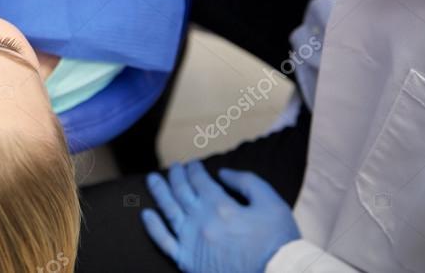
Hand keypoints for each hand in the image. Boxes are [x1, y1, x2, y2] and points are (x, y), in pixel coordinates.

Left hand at [142, 161, 299, 272]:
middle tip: (175, 167)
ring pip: (168, 210)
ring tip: (152, 179)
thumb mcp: (271, 203)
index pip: (199, 180)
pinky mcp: (187, 261)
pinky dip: (153, 227)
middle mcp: (200, 220)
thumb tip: (222, 173)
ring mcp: (191, 241)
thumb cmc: (278, 241)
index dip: (195, 169)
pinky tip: (146, 214)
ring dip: (159, 192)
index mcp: (220, 205)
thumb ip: (246, 182)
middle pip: (181, 191)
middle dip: (177, 176)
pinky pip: (164, 242)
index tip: (193, 164)